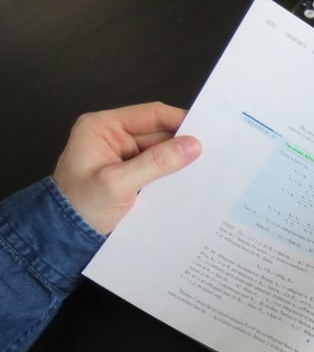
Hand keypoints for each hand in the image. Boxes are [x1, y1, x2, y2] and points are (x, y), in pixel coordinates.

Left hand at [52, 102, 201, 233]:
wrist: (65, 237)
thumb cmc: (80, 207)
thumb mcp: (118, 183)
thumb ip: (156, 163)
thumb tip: (191, 146)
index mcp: (101, 127)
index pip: (149, 114)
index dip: (179, 120)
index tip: (206, 131)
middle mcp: (113, 136)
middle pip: (159, 132)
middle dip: (182, 144)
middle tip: (211, 154)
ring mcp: (123, 155)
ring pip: (161, 151)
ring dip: (178, 161)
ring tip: (202, 170)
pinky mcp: (131, 173)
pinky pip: (158, 167)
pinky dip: (172, 174)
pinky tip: (187, 181)